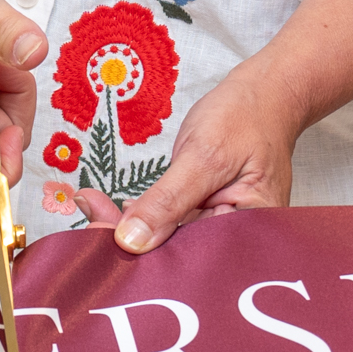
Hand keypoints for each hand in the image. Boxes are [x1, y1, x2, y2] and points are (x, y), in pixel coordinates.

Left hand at [108, 0, 352, 251]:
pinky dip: (139, 212)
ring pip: (167, 239)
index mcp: (250, 232)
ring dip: (127, 225)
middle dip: (129, 241)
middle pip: (177, 253)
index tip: (101, 247)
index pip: (191, 257)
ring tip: (89, 206)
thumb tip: (130, 242)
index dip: (145, 257)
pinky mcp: (204, 215)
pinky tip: (104, 205)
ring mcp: (220, 227)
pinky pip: (169, 221)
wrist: (266, 94)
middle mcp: (237, 240)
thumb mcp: (203, 156)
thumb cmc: (246, 118)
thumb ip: (168, 201)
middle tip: (86, 222)